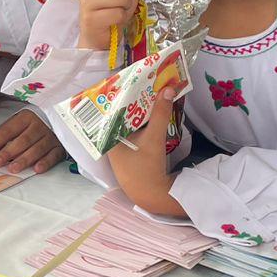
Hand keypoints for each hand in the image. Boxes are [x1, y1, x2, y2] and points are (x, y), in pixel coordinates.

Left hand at [0, 109, 64, 174]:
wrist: (63, 118)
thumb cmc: (34, 123)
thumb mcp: (19, 121)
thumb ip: (7, 132)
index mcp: (26, 117)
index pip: (8, 130)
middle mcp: (39, 126)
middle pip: (22, 140)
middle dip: (8, 152)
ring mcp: (51, 136)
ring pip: (37, 149)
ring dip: (24, 159)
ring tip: (13, 168)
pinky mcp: (60, 146)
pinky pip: (53, 155)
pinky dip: (45, 162)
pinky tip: (37, 169)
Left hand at [109, 90, 182, 214]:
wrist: (153, 195)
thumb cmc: (147, 167)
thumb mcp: (154, 138)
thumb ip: (160, 114)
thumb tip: (168, 89)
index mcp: (108, 138)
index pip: (109, 111)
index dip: (117, 95)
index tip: (126, 80)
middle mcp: (110, 143)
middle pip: (118, 116)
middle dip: (130, 100)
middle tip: (140, 81)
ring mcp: (119, 150)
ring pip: (126, 124)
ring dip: (137, 111)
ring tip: (146, 91)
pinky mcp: (129, 156)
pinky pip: (132, 132)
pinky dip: (141, 122)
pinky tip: (150, 112)